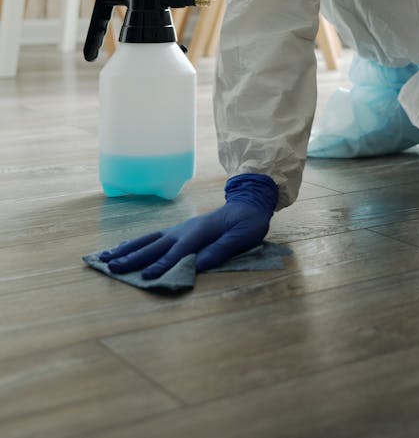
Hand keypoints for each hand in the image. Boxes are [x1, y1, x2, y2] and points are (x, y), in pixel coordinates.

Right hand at [99, 173, 277, 278]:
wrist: (248, 203)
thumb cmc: (247, 223)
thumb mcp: (242, 237)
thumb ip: (221, 249)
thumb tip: (199, 265)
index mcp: (200, 233)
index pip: (178, 253)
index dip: (162, 265)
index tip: (145, 278)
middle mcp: (184, 230)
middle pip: (155, 246)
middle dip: (133, 258)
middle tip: (111, 268)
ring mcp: (179, 229)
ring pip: (148, 240)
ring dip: (127, 249)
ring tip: (105, 257)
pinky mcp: (177, 231)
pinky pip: (152, 237)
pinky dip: (134, 243)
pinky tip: (122, 248)